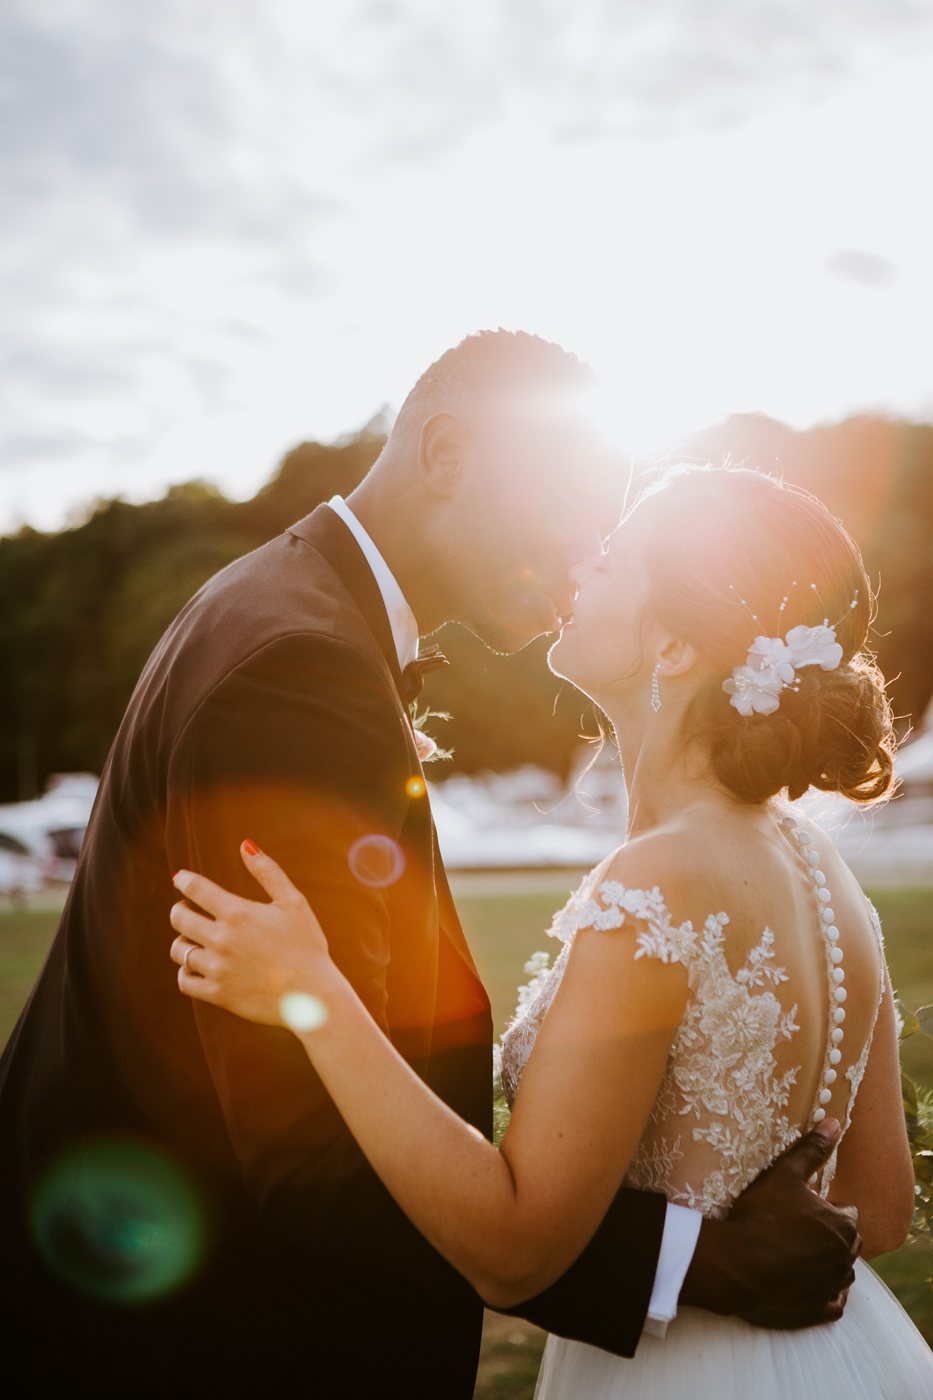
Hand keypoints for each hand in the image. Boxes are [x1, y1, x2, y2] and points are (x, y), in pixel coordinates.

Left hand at [169, 842, 337, 1026]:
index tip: (181, 879)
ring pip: (179, 950)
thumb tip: (246, 844)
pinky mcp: (217, 993)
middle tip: (188, 911)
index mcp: (238, 913)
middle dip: (180, 910)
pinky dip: (186, 972)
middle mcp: (221, 939)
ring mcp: (217, 968)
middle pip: (179, 918)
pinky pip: (184, 981)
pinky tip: (199, 966)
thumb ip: (268, 872)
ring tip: (196, 941)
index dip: (184, 881)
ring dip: (184, 942)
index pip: (195, 889)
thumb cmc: (307, 946)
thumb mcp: (294, 903)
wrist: (311, 997)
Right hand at [680, 1120, 860, 1327]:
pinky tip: (802, 1281)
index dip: (825, 1207)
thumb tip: (833, 1123)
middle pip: (846, 1242)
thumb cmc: (759, 1216)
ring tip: (798, 1252)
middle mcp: (845, 1257)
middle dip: (829, 1234)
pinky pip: (833, 1301)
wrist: (735, 1266)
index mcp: (842, 1224)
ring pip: (841, 1271)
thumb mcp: (783, 1175)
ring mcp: (833, 1286)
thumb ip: (811, 1149)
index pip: (846, 1211)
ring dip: (827, 1262)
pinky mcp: (819, 1310)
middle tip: (798, 1228)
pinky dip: (823, 1292)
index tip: (803, 1207)